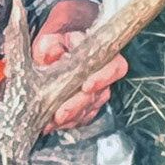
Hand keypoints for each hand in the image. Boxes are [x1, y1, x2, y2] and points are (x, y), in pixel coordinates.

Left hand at [33, 0, 127, 132]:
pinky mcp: (87, 106)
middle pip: (99, 95)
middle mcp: (103, 75)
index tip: (86, 86)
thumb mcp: (50, 40)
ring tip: (50, 122)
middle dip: (78, 106)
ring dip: (71, 118)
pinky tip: (52, 124)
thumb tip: (53, 53)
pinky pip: (82, 118)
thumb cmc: (56, 42)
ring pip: (90, 109)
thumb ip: (50, 45)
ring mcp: (97, 92)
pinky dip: (67, 122)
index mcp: (101, 54)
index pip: (114, 67)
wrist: (54, 50)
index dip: (103, 78)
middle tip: (60, 114)